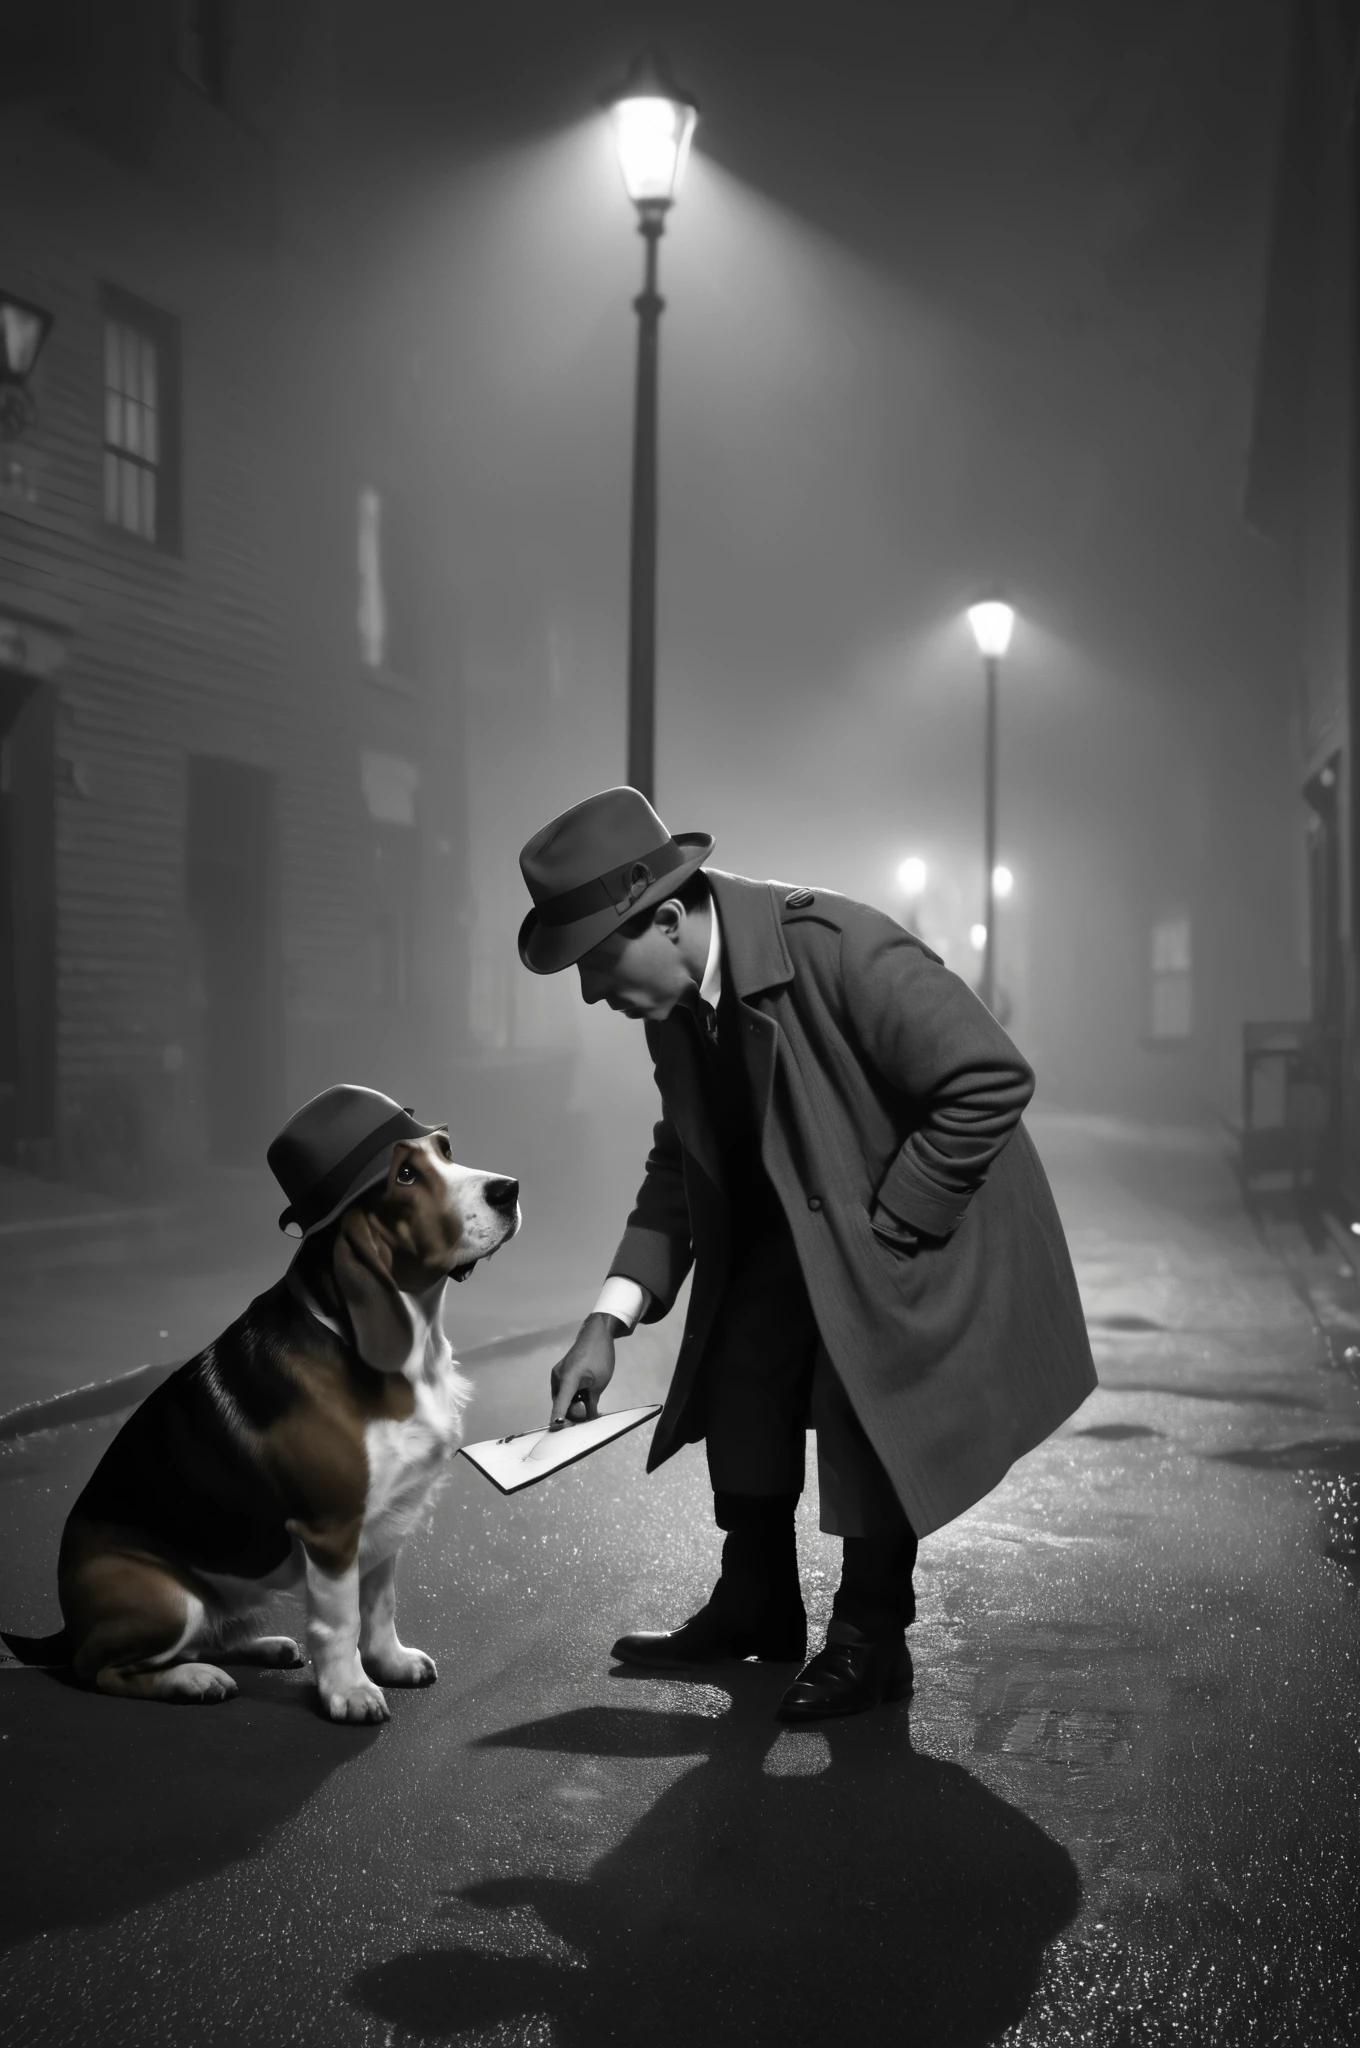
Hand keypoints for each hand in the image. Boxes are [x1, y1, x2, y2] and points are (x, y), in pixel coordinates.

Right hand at [549, 1312, 619, 1427]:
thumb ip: (592, 1403)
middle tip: (588, 1415)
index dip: (558, 1420)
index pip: (560, 1405)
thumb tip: (588, 1419)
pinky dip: (571, 1396)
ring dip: (572, 1404)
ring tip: (588, 1400)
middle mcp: (558, 1377)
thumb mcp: (600, 1383)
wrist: (596, 1334)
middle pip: (561, 1405)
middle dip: (572, 1413)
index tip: (555, 1432)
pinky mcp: (560, 1373)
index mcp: (568, 1379)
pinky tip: (584, 1394)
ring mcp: (557, 1374)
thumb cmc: (600, 1356)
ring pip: (562, 1398)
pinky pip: (563, 1391)